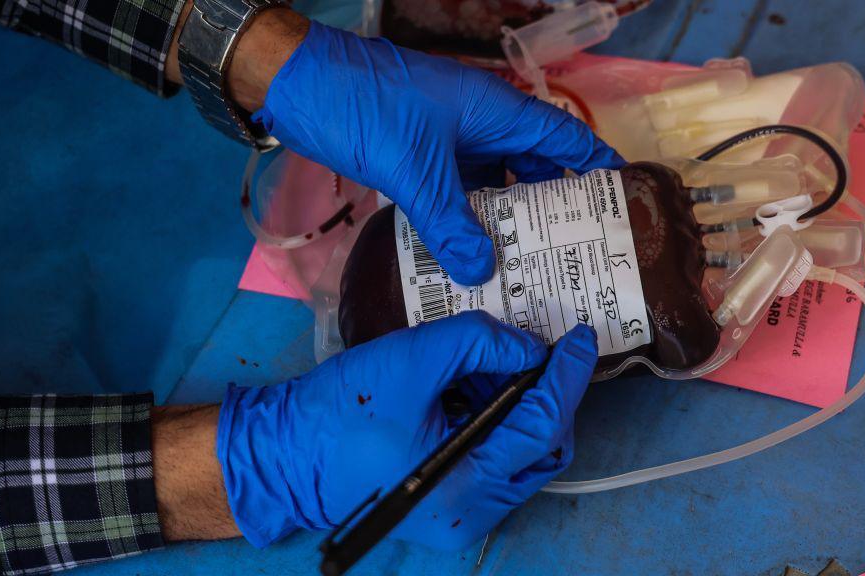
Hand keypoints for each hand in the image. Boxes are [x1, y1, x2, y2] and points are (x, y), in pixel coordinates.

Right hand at [217, 311, 598, 548]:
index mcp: (467, 485)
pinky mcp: (445, 501)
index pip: (542, 426)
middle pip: (542, 450)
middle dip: (548, 397)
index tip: (580, 340)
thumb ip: (477, 343)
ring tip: (494, 362)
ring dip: (517, 406)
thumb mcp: (412, 361)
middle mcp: (472, 512)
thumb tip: (526, 345)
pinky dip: (492, 422)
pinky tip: (473, 386)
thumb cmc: (339, 414)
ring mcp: (459, 513)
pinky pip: (490, 462)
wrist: (284, 454)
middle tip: (542, 351)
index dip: (566, 378)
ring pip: (518, 456)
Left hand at [253, 20, 624, 284]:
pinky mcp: (418, 157)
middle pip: (530, 166)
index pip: (561, 137)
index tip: (621, 201)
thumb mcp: (412, 169)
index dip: (594, 166)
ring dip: (504, 219)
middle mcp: (479, 124)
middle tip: (575, 253)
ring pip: (491, 183)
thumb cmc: (362, 108)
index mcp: (493, 110)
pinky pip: (455, 192)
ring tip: (527, 264)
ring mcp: (447, 140)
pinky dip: (465, 220)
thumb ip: (448, 224)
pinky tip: (472, 254)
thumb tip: (482, 271)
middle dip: (551, 207)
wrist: (295, 85)